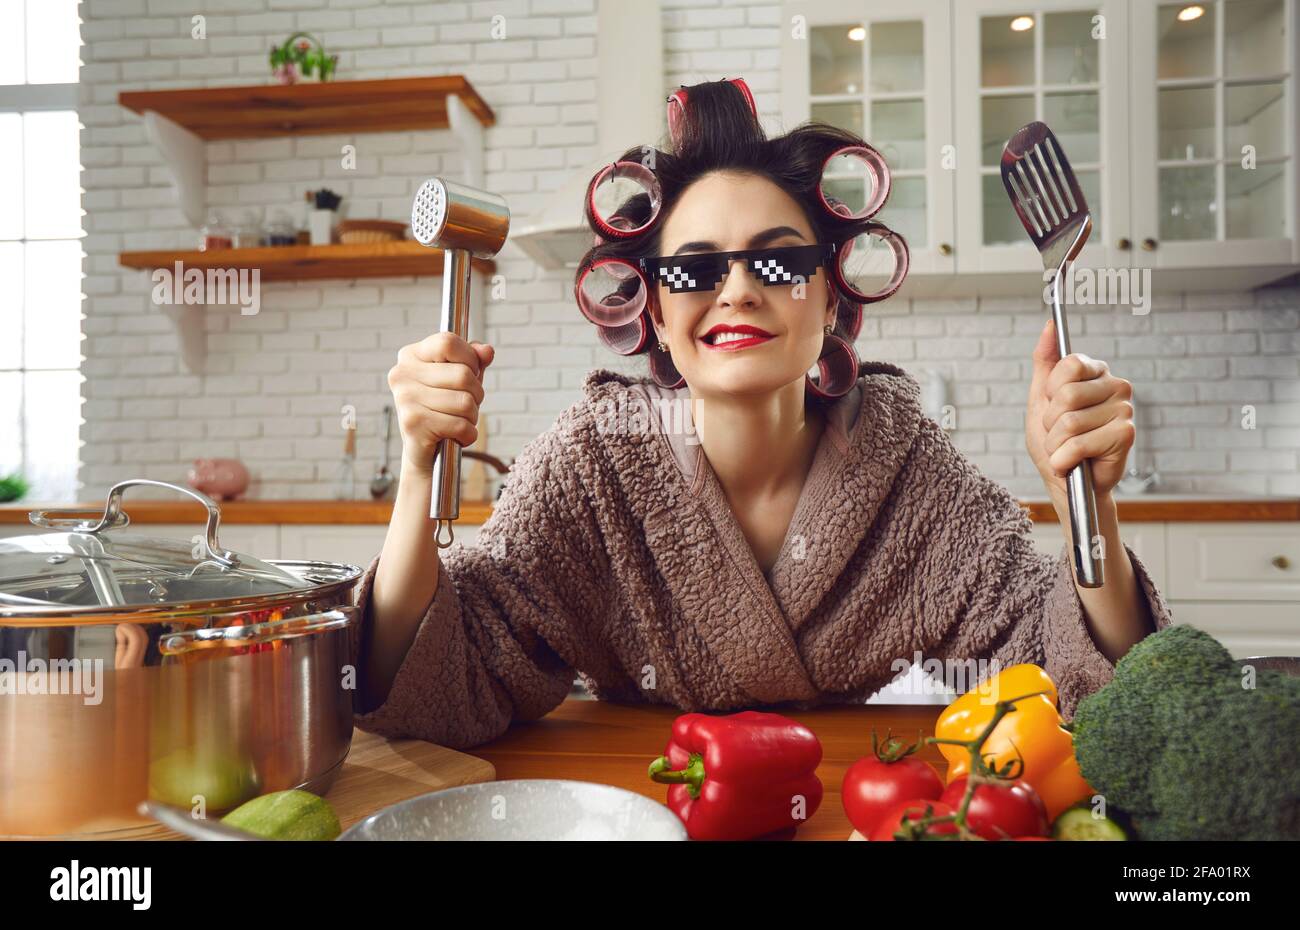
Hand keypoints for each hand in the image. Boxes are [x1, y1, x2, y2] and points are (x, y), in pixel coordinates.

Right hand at [388, 332, 493, 473]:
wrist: (424, 452)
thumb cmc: (443, 409)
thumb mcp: (460, 380)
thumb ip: (474, 361)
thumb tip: (487, 351)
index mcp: (411, 356)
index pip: (448, 342)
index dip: (469, 358)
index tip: (470, 373)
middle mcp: (402, 374)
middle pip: (463, 374)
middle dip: (476, 394)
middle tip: (464, 406)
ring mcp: (405, 398)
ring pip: (465, 402)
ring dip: (472, 417)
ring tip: (458, 421)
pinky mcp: (413, 423)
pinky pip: (460, 425)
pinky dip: (467, 435)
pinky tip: (455, 436)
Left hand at [1025, 319, 1133, 499]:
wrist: (1065, 481)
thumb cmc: (1053, 440)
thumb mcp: (1040, 398)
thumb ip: (1045, 361)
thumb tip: (1049, 325)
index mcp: (1095, 371)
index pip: (1069, 364)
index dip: (1051, 391)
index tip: (1053, 405)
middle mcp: (1115, 385)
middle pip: (1067, 395)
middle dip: (1050, 422)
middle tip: (1059, 433)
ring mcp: (1124, 409)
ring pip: (1070, 422)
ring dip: (1056, 443)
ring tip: (1066, 449)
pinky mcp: (1126, 435)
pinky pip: (1079, 443)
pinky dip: (1065, 458)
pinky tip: (1074, 462)